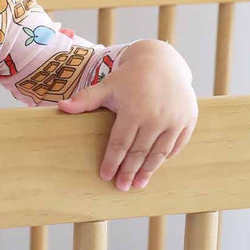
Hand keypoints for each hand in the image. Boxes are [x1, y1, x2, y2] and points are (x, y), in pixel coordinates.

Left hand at [56, 40, 197, 190]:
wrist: (162, 62)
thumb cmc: (129, 78)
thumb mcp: (106, 87)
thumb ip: (85, 100)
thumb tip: (61, 107)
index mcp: (134, 110)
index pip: (120, 143)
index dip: (112, 162)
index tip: (105, 176)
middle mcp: (156, 117)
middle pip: (139, 152)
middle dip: (129, 172)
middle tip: (121, 187)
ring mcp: (175, 119)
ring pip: (159, 152)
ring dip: (148, 171)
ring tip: (138, 184)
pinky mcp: (189, 119)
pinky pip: (177, 144)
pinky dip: (166, 157)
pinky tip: (155, 166)